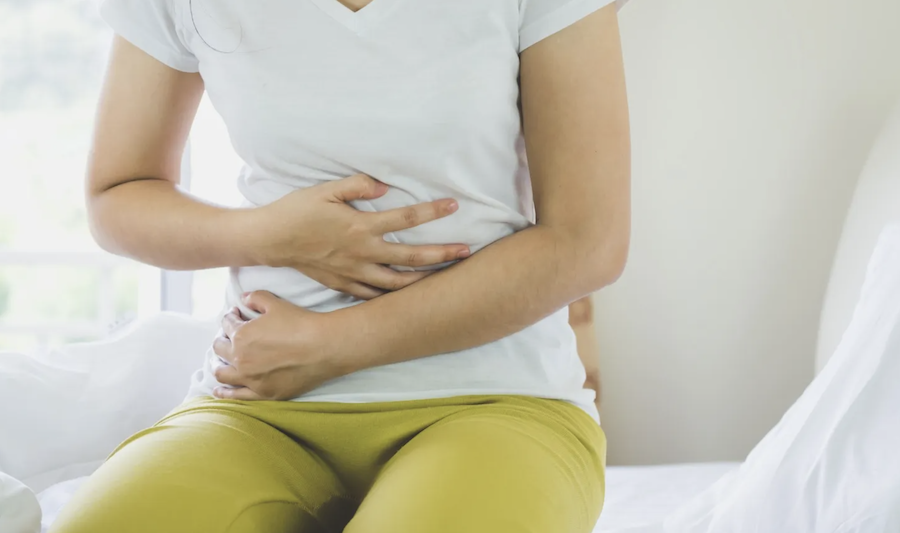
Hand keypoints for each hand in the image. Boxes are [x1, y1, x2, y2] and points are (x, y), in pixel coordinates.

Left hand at [211, 291, 352, 400]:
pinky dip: (225, 393)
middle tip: (229, 337)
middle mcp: (240, 359)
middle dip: (222, 340)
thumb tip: (244, 298)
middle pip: (220, 349)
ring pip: (222, 374)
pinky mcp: (264, 393)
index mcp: (241, 336)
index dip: (230, 317)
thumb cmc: (300, 324)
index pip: (226, 324)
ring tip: (220, 363)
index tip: (236, 315)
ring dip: (219, 366)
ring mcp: (251, 379)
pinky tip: (219, 391)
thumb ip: (256, 298)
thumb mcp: (276, 304)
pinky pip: (237, 396)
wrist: (323, 347)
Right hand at [248, 174, 469, 299]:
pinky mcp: (343, 284)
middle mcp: (362, 253)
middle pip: (412, 257)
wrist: (269, 239)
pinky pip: (373, 295)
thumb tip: (384, 187)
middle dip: (442, 254)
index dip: (432, 212)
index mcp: (361, 227)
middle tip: (467, 252)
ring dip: (424, 280)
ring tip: (444, 278)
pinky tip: (406, 296)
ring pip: (397, 283)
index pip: (406, 218)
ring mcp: (354, 272)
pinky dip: (392, 297)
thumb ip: (358, 186)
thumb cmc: (297, 211)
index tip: (453, 205)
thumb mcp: (326, 190)